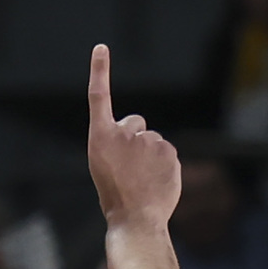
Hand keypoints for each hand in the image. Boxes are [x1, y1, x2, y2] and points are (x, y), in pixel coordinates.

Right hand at [85, 46, 179, 231]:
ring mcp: (147, 141)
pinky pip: (166, 152)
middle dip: (135, 139)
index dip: (100, 72)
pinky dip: (164, 165)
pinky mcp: (168, 151)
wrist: (136, 219)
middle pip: (135, 124)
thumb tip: (145, 140)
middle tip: (129, 168)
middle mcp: (123, 133)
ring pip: (152, 141)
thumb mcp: (105, 166)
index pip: (99, 97)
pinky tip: (156, 182)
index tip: (101, 49)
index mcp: (100, 138)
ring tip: (142, 180)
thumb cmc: (115, 196)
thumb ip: (120, 145)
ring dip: (150, 156)